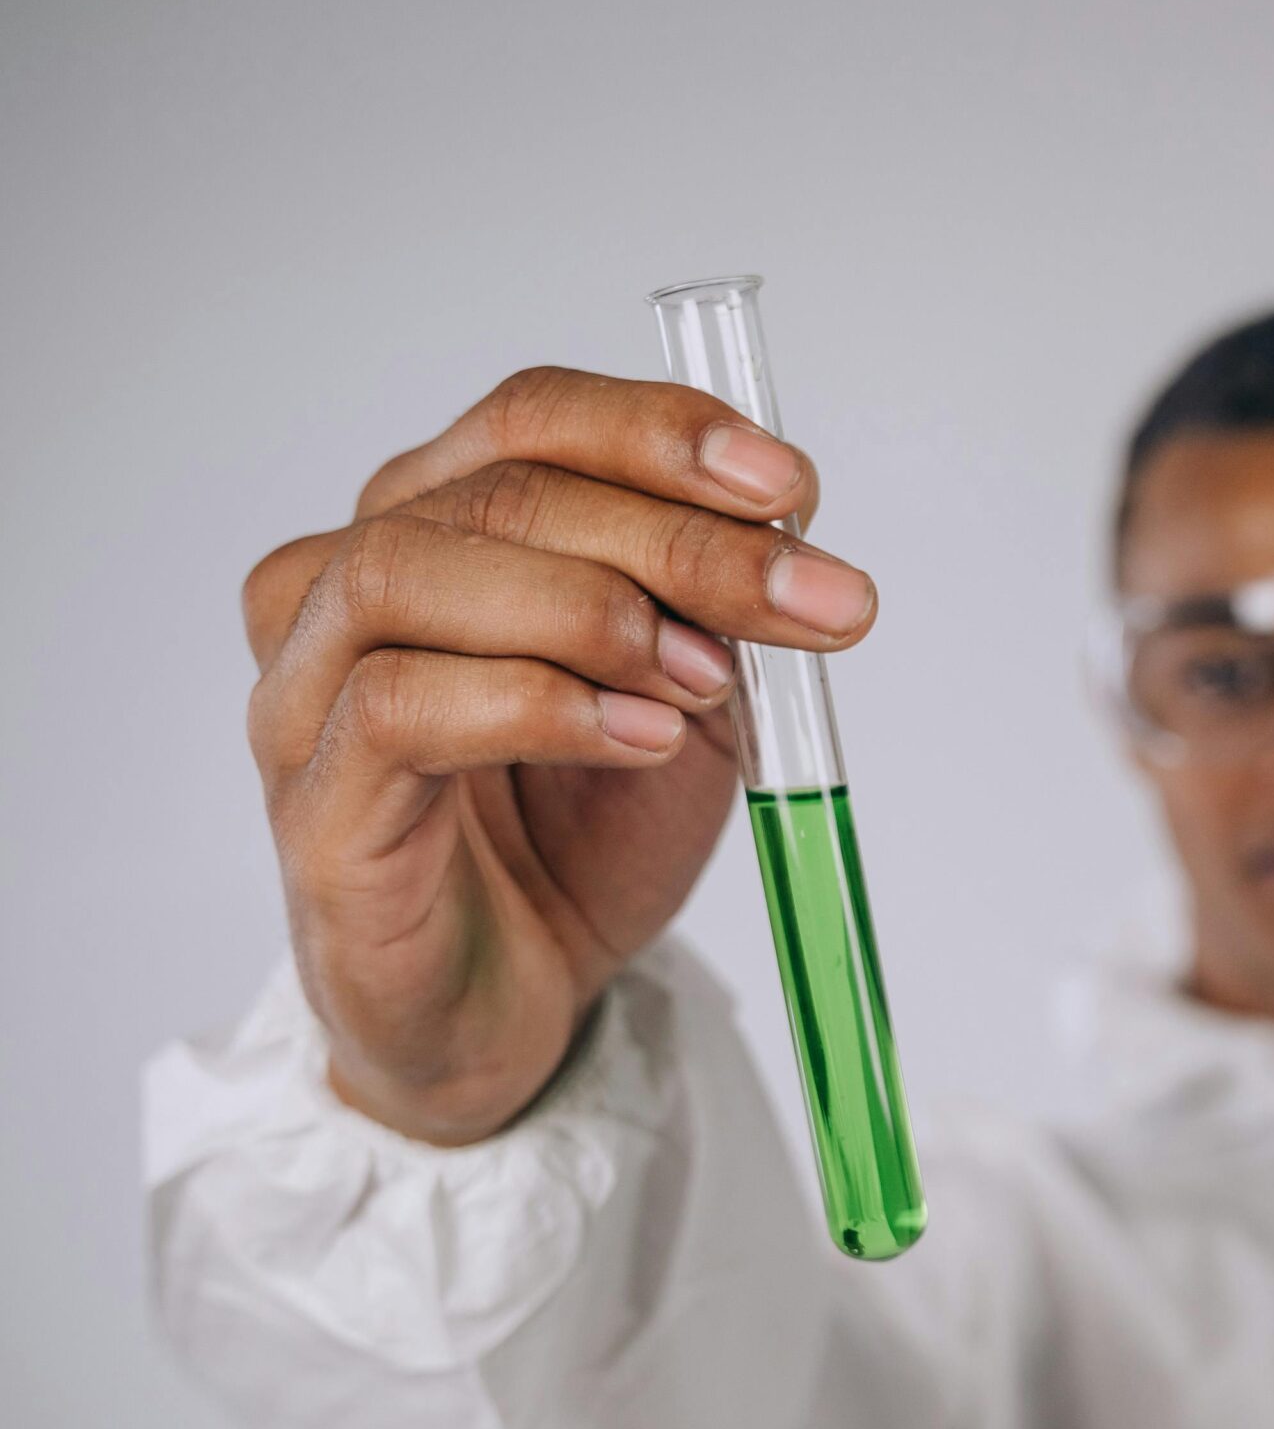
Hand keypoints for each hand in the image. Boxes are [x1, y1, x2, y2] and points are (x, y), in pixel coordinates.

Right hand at [243, 367, 874, 1143]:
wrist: (519, 1007)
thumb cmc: (582, 839)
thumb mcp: (690, 700)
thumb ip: (718, 611)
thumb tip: (788, 529)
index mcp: (441, 531)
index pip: (531, 421)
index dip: (661, 432)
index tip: (792, 487)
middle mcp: (349, 589)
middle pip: (499, 492)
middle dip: (680, 538)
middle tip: (809, 600)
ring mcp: (309, 694)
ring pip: (414, 570)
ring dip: (592, 608)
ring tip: (707, 678)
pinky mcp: (315, 809)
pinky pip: (398, 708)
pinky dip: (540, 706)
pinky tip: (640, 739)